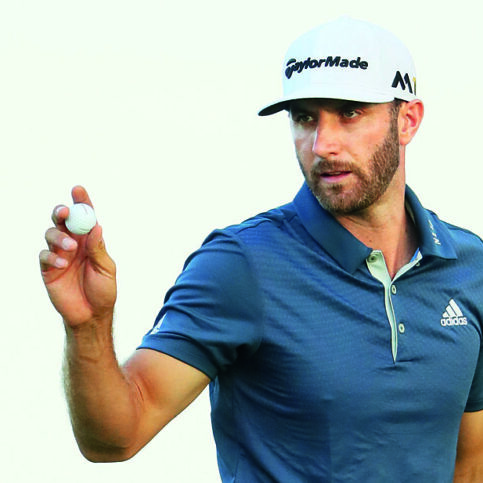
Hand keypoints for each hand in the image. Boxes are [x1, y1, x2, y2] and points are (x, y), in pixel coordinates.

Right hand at [39, 186, 116, 328]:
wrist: (92, 315)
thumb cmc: (103, 291)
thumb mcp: (106, 269)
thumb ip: (99, 249)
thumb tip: (96, 226)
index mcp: (90, 241)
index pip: (85, 217)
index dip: (82, 202)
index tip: (78, 189)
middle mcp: (74, 244)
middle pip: (63, 220)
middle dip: (62, 212)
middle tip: (65, 212)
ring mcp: (60, 255)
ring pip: (51, 234)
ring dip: (59, 236)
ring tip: (70, 248)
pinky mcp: (49, 269)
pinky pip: (45, 255)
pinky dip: (52, 256)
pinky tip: (62, 264)